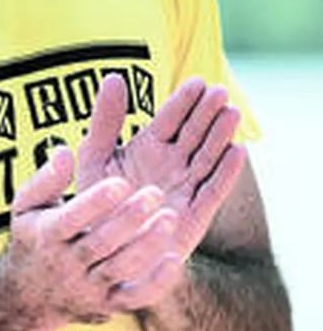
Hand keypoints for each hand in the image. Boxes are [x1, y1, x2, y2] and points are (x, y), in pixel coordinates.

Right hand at [5, 147, 182, 324]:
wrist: (27, 297)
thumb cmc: (34, 239)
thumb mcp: (27, 207)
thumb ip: (46, 179)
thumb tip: (64, 152)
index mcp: (48, 235)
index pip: (71, 219)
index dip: (94, 202)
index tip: (119, 182)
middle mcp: (67, 264)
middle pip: (100, 243)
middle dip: (128, 220)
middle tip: (155, 194)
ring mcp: (88, 287)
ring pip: (120, 268)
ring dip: (146, 246)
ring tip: (169, 218)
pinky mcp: (107, 304)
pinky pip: (134, 298)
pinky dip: (155, 284)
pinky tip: (174, 260)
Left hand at [77, 75, 246, 258]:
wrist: (99, 253)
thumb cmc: (93, 205)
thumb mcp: (94, 159)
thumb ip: (104, 122)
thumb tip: (114, 78)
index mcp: (148, 148)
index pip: (170, 119)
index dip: (183, 102)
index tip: (196, 83)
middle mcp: (170, 165)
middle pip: (194, 133)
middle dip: (206, 113)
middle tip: (218, 92)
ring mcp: (185, 187)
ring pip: (208, 157)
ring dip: (221, 136)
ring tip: (230, 113)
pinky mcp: (195, 215)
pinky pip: (213, 191)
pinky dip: (225, 174)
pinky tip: (237, 152)